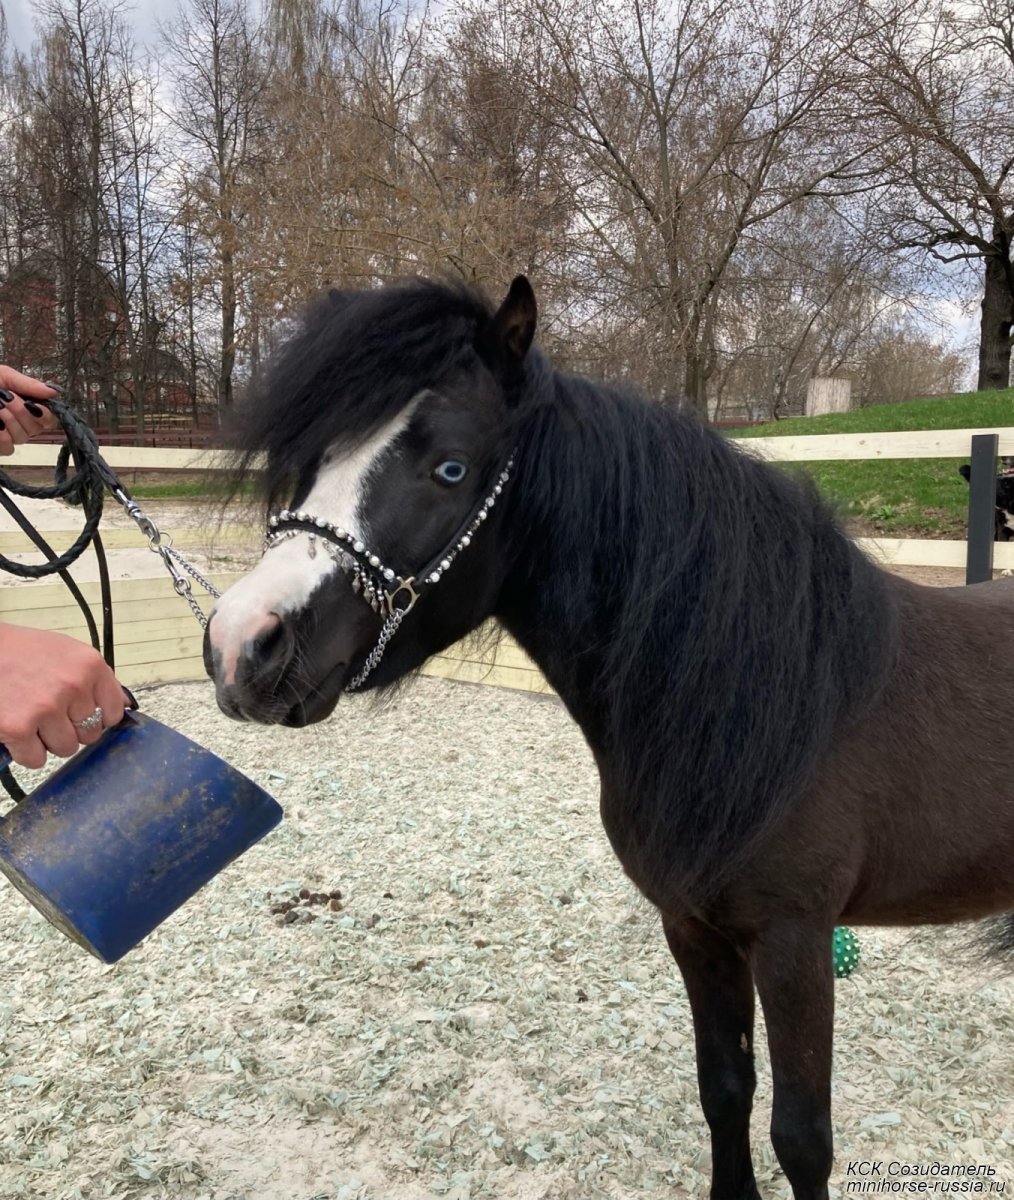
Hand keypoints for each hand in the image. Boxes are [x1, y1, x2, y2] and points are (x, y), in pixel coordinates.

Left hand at [0, 368, 59, 455]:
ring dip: (8, 420)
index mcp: (26, 406)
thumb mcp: (4, 376)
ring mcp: (8, 436)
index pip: (49, 419)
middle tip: (6, 398)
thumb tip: (55, 392)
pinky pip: (8, 447)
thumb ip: (29, 384)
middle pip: (36, 428)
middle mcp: (21, 423)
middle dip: (21, 412)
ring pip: (22, 437)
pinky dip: (1, 435)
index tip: (33, 404)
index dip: (45, 414)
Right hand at [0, 624, 126, 767]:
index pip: (114, 711)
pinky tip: (18, 732)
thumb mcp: (68, 653)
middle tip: (51, 713)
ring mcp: (46, 708)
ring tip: (33, 720)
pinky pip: (36, 759)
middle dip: (72, 729)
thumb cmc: (23, 652)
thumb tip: (125, 705)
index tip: (82, 714)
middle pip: (90, 734)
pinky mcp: (18, 728)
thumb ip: (96, 679)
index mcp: (90, 666)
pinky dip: (26, 752)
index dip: (98, 718)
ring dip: (49, 741)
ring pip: (66, 748)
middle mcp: (73, 686)